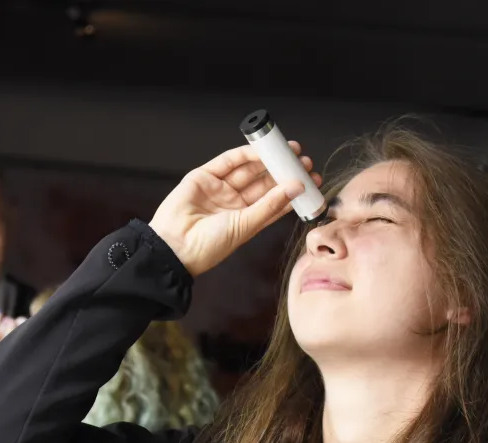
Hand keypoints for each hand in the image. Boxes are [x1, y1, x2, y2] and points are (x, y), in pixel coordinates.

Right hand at [149, 142, 321, 276]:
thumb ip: (271, 204)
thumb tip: (296, 186)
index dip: (293, 189)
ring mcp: (219, 189)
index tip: (312, 180)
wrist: (175, 247)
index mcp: (247, 220)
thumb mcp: (246, 225)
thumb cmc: (210, 246)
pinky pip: (228, 161)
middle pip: (264, 182)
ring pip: (248, 169)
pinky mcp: (203, 177)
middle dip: (284, 170)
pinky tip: (263, 151)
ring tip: (291, 152)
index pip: (275, 201)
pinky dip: (246, 154)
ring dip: (269, 160)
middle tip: (305, 161)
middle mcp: (234, 203)